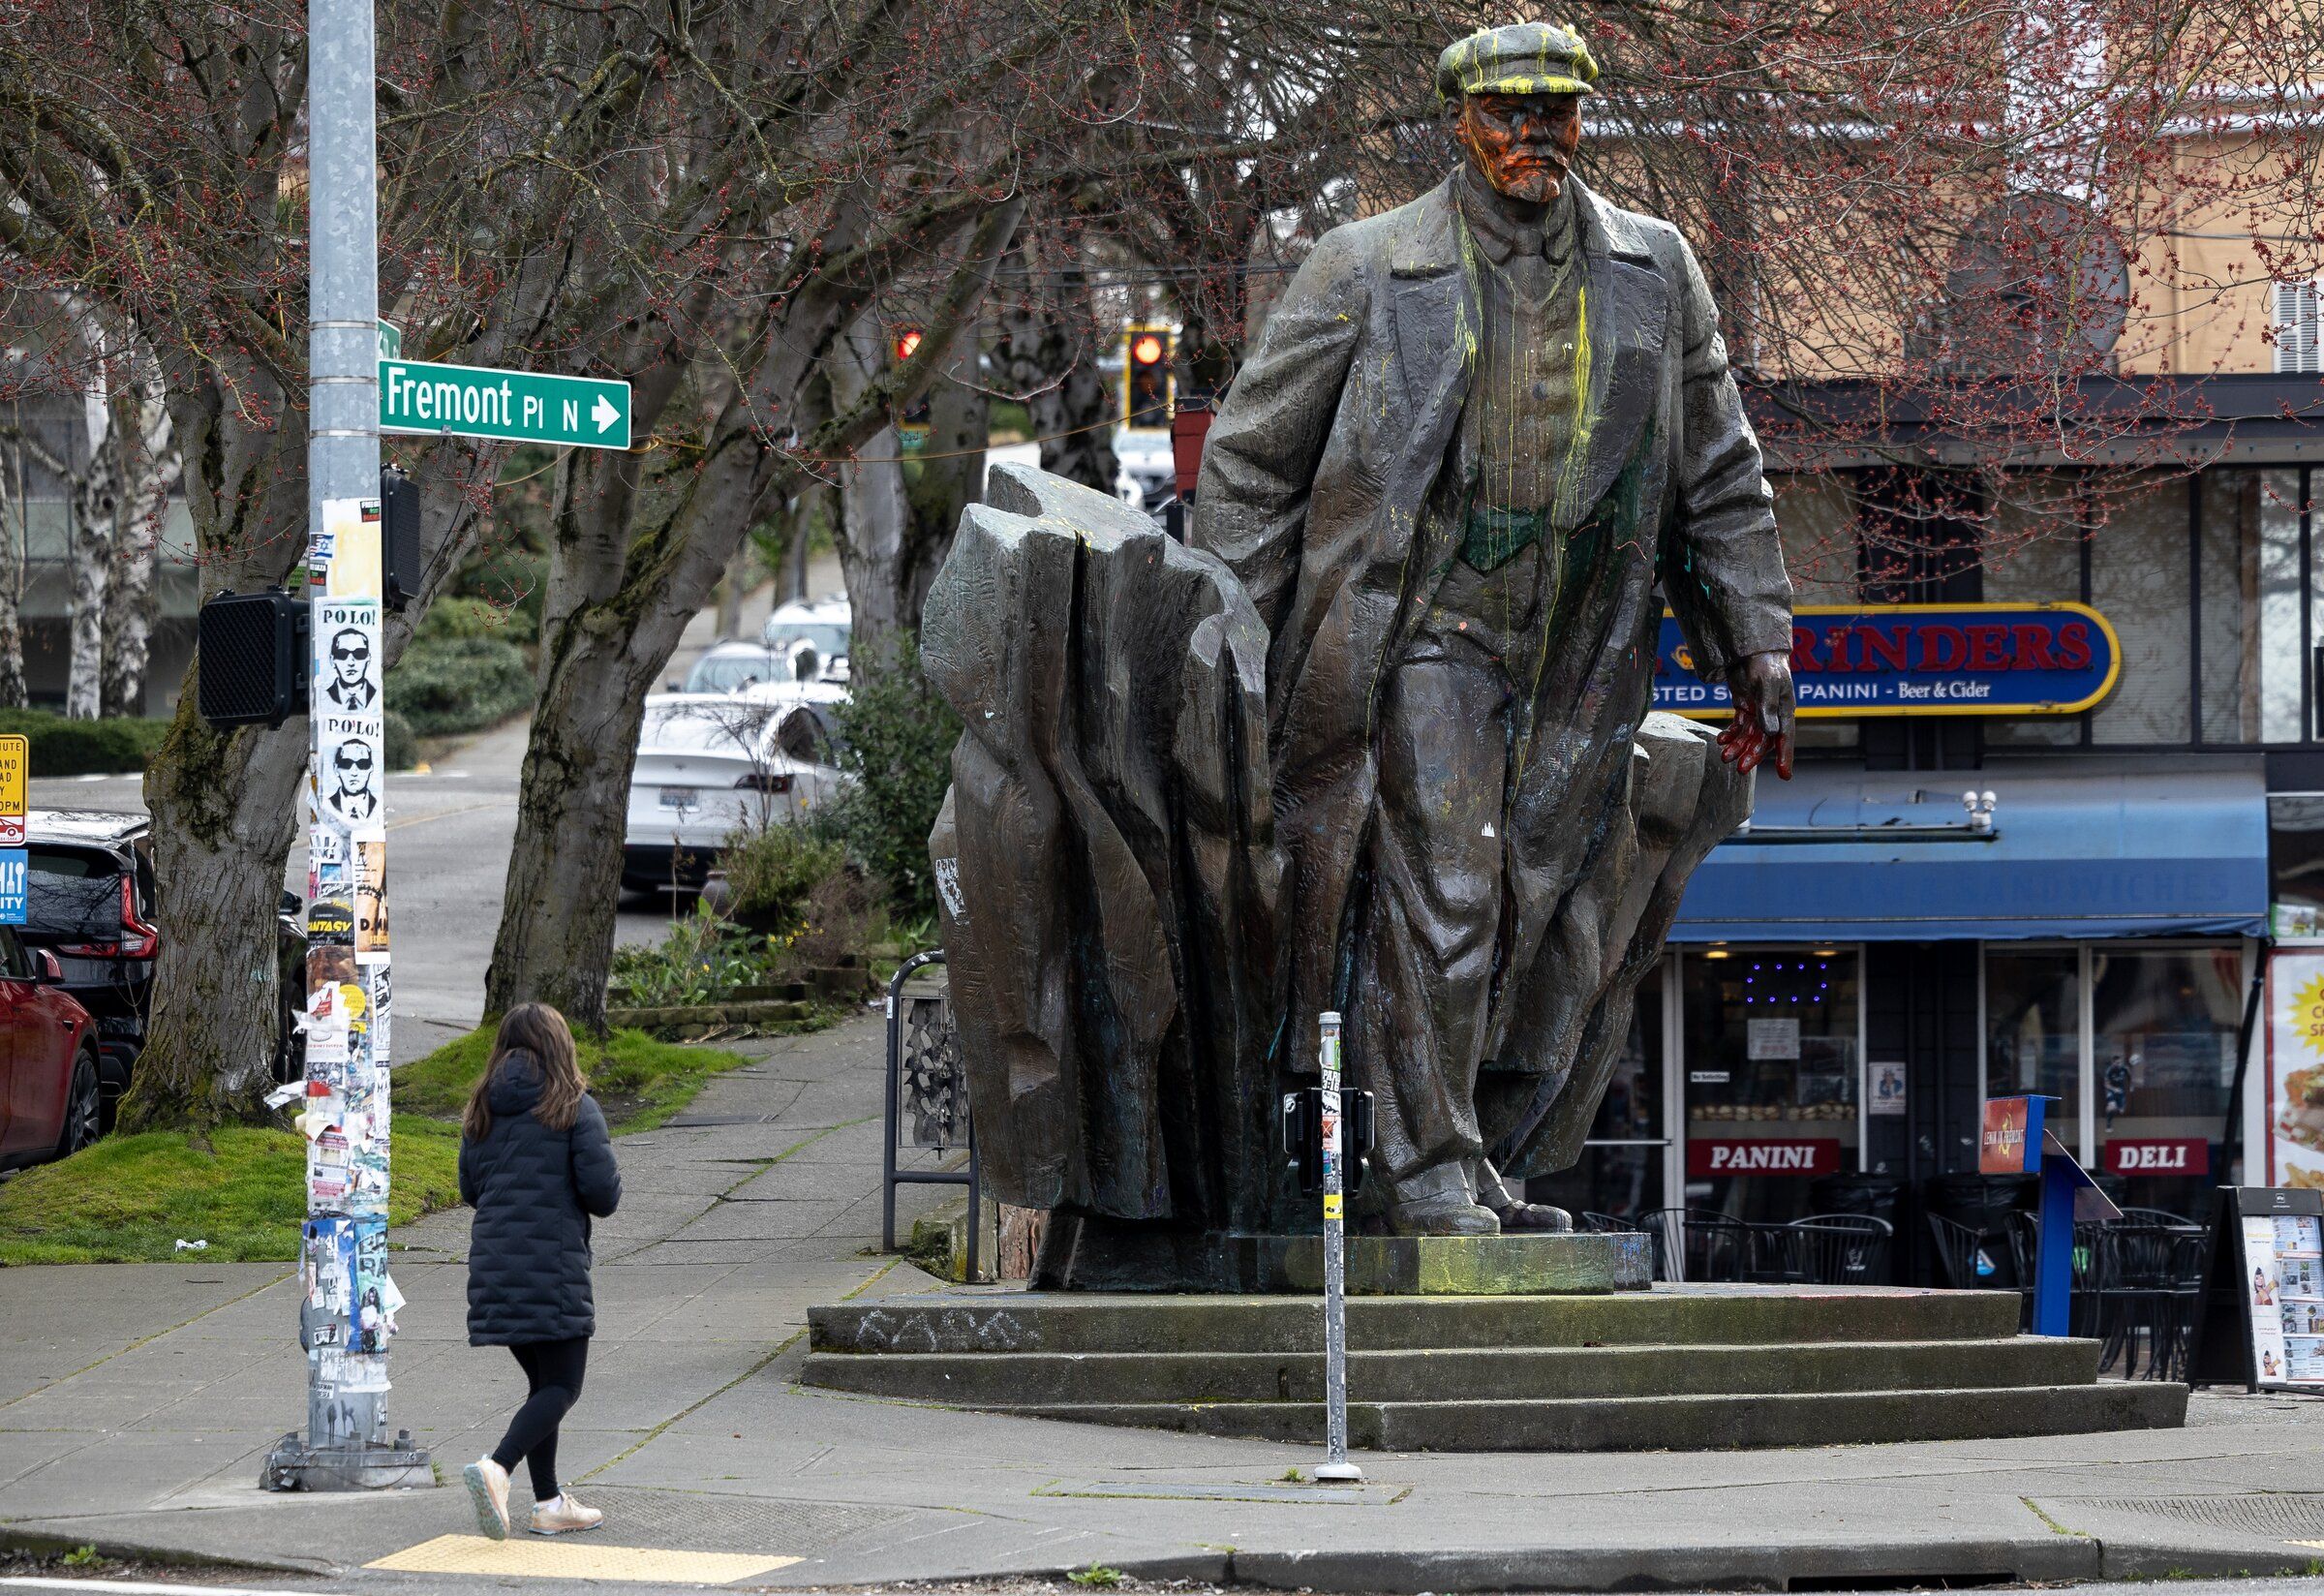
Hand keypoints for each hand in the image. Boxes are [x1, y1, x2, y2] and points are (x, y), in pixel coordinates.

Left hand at [1718, 649, 1794, 779]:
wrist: (1750, 647)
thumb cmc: (1764, 662)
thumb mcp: (1768, 684)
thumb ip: (1768, 708)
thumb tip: (1770, 733)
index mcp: (1785, 709)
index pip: (1786, 737)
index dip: (1785, 756)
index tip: (1785, 776)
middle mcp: (1773, 713)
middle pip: (1763, 740)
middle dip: (1752, 755)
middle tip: (1740, 769)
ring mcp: (1758, 711)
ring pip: (1749, 736)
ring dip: (1738, 747)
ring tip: (1725, 757)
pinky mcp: (1745, 707)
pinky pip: (1738, 726)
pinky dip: (1730, 735)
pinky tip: (1721, 741)